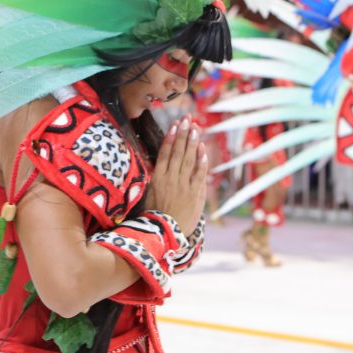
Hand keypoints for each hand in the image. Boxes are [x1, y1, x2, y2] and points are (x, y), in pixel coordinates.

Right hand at [148, 117, 207, 234]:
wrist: (165, 233)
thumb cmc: (155, 216)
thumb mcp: (150, 195)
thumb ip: (157, 179)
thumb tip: (160, 165)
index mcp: (158, 178)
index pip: (164, 153)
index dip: (170, 138)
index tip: (174, 126)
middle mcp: (170, 179)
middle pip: (177, 152)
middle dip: (183, 134)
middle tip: (187, 119)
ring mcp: (183, 185)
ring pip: (188, 159)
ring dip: (192, 142)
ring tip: (194, 127)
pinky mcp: (194, 193)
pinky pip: (198, 174)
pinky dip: (201, 161)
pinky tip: (203, 149)